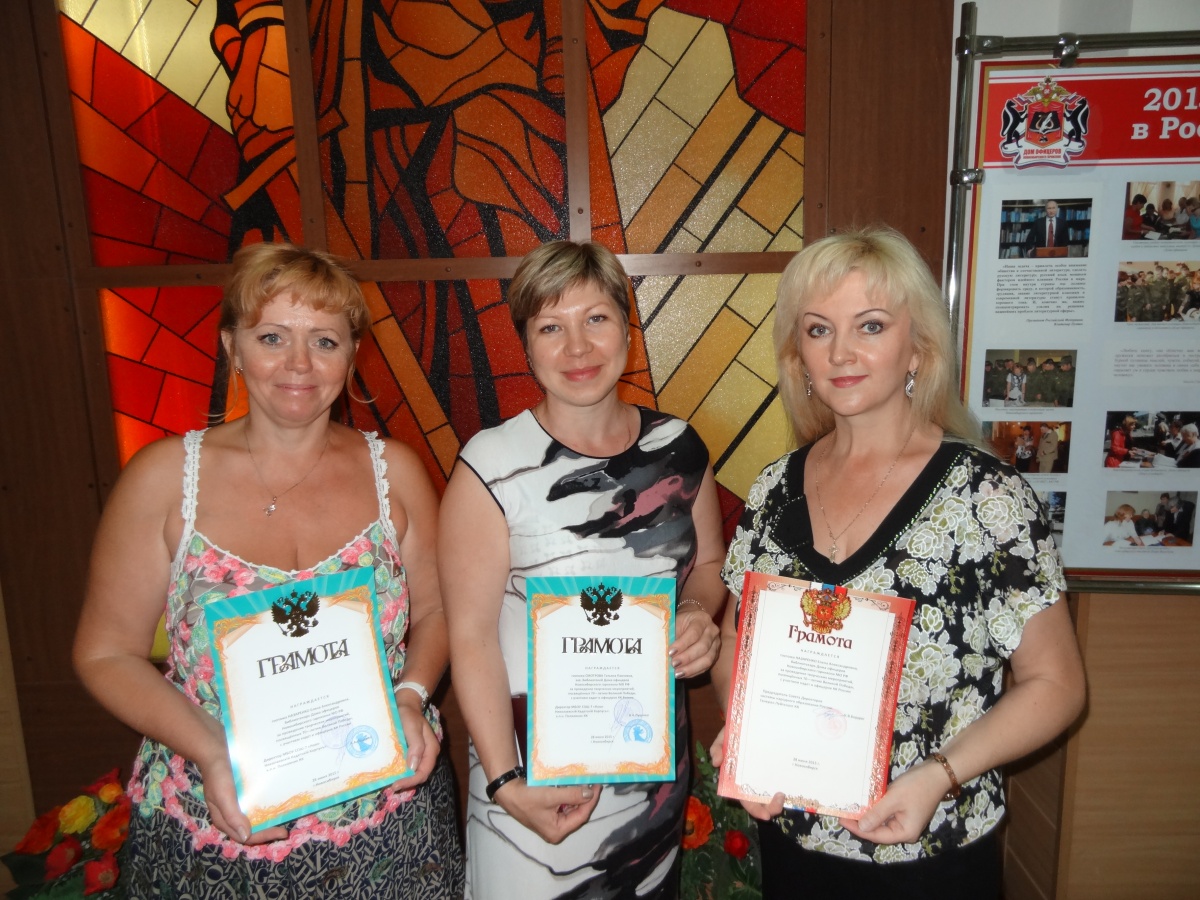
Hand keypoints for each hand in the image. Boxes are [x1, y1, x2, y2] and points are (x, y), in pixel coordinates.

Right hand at [195, 719, 287, 844]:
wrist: (216, 745)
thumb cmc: (218, 772)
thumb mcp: (222, 795)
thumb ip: (232, 816)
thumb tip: (246, 836)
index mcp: (224, 818)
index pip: (246, 836)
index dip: (264, 837)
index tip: (282, 832)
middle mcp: (233, 811)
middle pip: (253, 827)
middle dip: (269, 828)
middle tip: (288, 825)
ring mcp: (239, 799)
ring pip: (257, 814)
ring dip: (271, 815)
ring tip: (287, 811)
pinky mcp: (245, 788)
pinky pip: (259, 798)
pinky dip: (269, 800)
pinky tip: (281, 795)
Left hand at [390, 701, 440, 791]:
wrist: (405, 704)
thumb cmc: (408, 714)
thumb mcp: (412, 727)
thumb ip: (416, 746)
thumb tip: (413, 767)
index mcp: (431, 749)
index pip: (423, 772)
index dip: (410, 781)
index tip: (395, 785)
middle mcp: (427, 754)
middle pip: (420, 775)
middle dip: (407, 783)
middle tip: (391, 786)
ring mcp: (420, 754)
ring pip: (414, 772)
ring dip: (403, 779)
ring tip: (390, 782)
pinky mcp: (412, 752)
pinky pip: (409, 766)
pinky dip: (401, 772)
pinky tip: (391, 773)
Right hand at [493, 779, 600, 843]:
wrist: (507, 792)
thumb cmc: (528, 797)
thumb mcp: (551, 796)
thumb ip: (572, 795)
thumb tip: (590, 793)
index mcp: (557, 831)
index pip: (581, 816)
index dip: (591, 801)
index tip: (597, 787)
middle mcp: (556, 830)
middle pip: (577, 813)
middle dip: (585, 799)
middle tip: (593, 783)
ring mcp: (551, 822)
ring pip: (571, 809)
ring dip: (577, 796)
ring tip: (585, 783)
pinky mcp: (548, 813)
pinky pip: (563, 805)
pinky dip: (568, 796)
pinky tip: (572, 786)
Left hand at [669, 608, 719, 677]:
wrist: (691, 622)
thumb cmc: (680, 622)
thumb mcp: (674, 623)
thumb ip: (671, 634)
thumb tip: (663, 650)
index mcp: (702, 619)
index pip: (694, 633)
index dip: (682, 644)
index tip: (670, 652)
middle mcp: (712, 631)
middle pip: (703, 647)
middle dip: (687, 657)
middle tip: (673, 664)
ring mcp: (716, 644)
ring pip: (707, 659)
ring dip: (691, 668)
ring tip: (678, 673)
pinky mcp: (715, 655)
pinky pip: (706, 666)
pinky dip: (694, 672)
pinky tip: (683, 674)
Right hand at [709, 727, 782, 820]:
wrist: (749, 720)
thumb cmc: (734, 732)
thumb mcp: (723, 738)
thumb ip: (717, 748)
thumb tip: (716, 762)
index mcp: (739, 780)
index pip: (745, 799)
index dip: (755, 809)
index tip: (765, 815)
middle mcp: (754, 782)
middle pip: (762, 802)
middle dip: (772, 808)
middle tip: (780, 801)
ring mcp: (766, 776)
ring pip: (773, 795)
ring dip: (780, 801)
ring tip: (784, 793)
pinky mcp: (777, 768)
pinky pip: (782, 780)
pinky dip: (788, 786)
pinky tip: (792, 786)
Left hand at [837, 759, 945, 844]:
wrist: (936, 773)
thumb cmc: (917, 786)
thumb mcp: (894, 799)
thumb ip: (877, 814)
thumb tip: (862, 827)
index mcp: (905, 833)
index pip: (877, 836)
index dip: (858, 829)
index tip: (842, 820)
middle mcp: (906, 831)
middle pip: (879, 831)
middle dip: (861, 823)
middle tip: (843, 814)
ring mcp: (905, 821)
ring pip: (882, 822)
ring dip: (867, 815)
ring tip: (850, 809)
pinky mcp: (904, 812)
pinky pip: (887, 814)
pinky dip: (875, 809)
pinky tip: (864, 803)